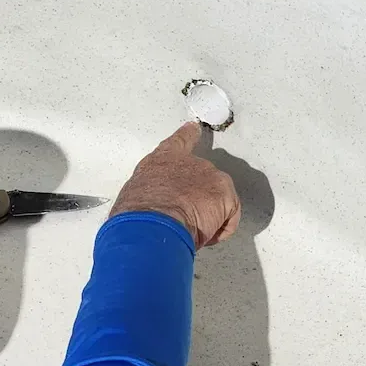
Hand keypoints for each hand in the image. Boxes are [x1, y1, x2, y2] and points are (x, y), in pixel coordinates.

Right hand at [109, 122, 240, 247]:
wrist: (152, 223)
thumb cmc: (136, 213)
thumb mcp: (136, 196)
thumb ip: (152, 193)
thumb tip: (154, 207)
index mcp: (163, 159)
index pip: (179, 140)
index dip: (188, 134)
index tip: (194, 128)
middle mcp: (191, 162)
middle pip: (204, 178)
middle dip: (199, 199)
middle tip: (185, 220)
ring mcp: (211, 176)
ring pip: (218, 200)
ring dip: (209, 216)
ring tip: (192, 230)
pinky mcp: (225, 195)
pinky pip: (229, 218)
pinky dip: (220, 231)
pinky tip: (204, 237)